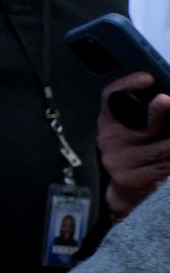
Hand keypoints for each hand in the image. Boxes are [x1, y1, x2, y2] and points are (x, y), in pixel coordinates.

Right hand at [96, 72, 169, 217]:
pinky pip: (165, 168)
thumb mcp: (133, 131)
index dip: (127, 85)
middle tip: (166, 100)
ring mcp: (120, 162)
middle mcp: (110, 141)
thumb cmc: (138, 153)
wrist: (128, 194)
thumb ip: (146, 115)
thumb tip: (166, 102)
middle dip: (158, 112)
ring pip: (165, 149)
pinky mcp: (133, 181)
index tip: (148, 78)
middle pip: (140, 123)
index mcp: (109, 122)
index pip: (110, 98)